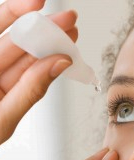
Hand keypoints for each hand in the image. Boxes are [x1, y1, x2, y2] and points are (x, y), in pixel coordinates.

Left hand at [0, 0, 77, 143]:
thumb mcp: (3, 118)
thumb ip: (31, 90)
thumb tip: (58, 64)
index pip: (1, 35)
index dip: (18, 14)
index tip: (39, 2)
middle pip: (17, 42)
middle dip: (44, 30)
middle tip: (68, 21)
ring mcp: (1, 80)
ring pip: (28, 57)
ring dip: (52, 47)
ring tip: (71, 36)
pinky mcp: (12, 88)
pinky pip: (32, 73)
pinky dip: (48, 66)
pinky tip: (61, 56)